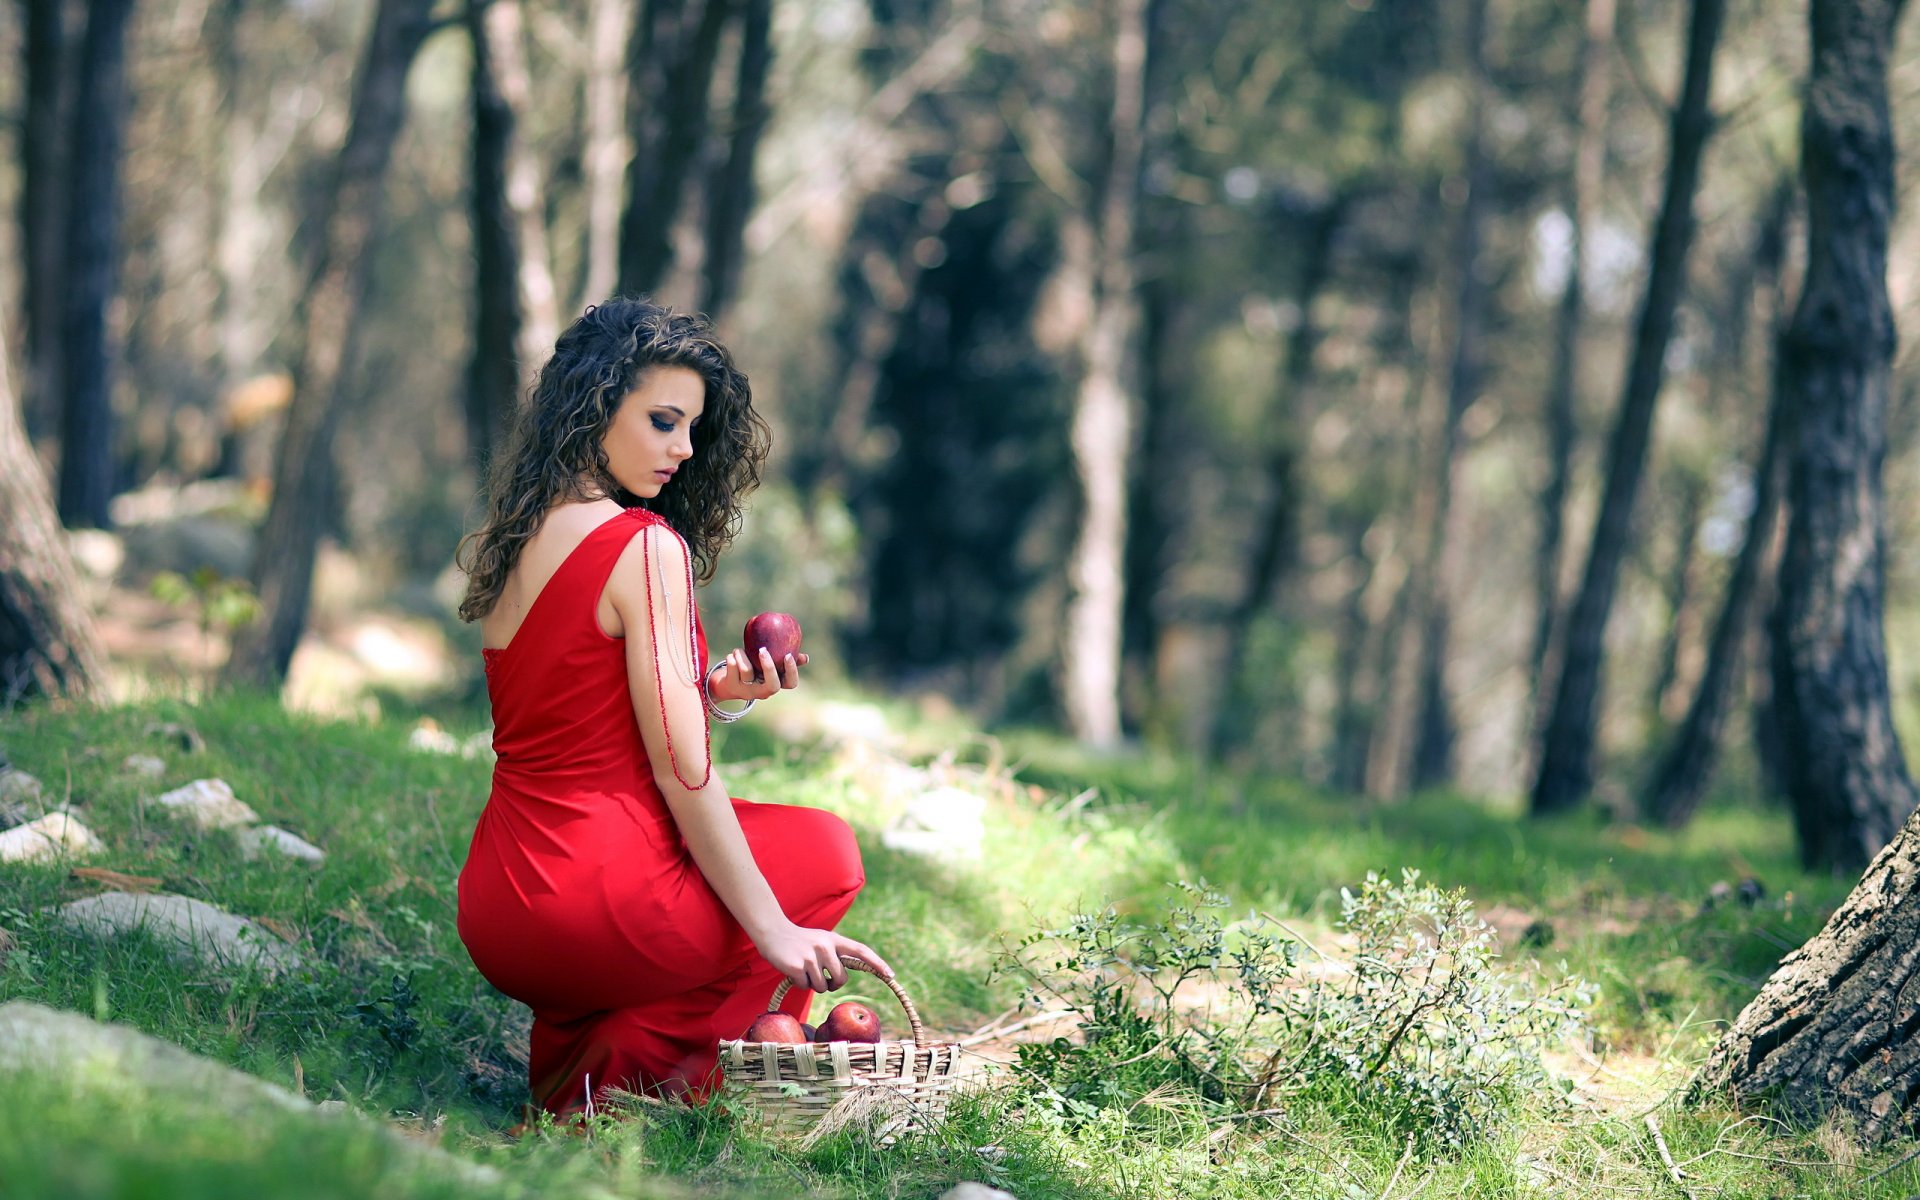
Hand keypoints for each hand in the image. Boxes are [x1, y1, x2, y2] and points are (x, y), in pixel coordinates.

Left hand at [708, 647, 807, 701]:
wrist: (725, 684)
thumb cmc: (750, 669)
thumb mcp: (766, 665)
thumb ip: (783, 661)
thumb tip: (806, 658)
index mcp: (774, 684)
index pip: (791, 684)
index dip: (792, 671)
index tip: (788, 655)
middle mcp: (762, 692)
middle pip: (773, 686)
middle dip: (769, 667)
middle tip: (763, 649)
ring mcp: (747, 692)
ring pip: (747, 670)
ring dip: (742, 654)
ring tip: (739, 650)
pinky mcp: (732, 688)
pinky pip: (733, 667)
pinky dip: (732, 657)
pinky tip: (732, 656)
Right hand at [751, 920, 892, 992]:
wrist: (772, 932)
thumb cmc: (800, 941)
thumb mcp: (821, 941)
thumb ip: (836, 954)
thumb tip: (846, 976)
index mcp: (835, 939)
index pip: (861, 951)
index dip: (877, 963)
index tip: (890, 974)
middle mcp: (825, 946)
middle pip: (841, 979)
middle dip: (832, 984)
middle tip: (820, 977)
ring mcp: (811, 956)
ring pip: (822, 986)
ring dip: (813, 984)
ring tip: (803, 969)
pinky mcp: (797, 966)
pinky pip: (806, 986)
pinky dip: (800, 983)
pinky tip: (792, 970)